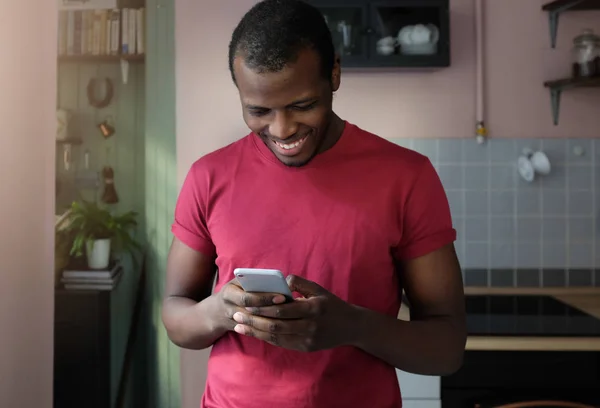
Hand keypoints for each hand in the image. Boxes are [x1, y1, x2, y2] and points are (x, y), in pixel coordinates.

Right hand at [214, 278, 286, 332]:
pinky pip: (255, 332)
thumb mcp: (238, 283)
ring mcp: (233, 322)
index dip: (265, 298)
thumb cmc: (234, 291)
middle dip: (271, 310)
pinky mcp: (239, 330)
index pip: (247, 297)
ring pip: (255, 325)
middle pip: (252, 313)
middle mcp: (229, 309)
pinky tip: (282, 327)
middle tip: (289, 308)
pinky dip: (268, 329)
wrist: (215, 313)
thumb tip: (276, 281)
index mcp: (228, 293)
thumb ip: (252, 281)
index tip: (282, 296)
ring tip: (289, 317)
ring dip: (272, 321)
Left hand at [231, 275, 356, 351]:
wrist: (351, 326)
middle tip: (236, 315)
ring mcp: (308, 339)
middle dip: (254, 320)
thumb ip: (299, 283)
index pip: (283, 309)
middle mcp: (310, 326)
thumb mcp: (318, 289)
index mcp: (314, 308)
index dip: (263, 307)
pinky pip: (282, 343)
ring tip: (239, 326)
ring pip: (277, 337)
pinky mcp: (306, 348)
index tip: (247, 304)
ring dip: (256, 332)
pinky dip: (266, 338)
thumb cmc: (331, 304)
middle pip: (276, 325)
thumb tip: (279, 281)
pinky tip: (254, 333)